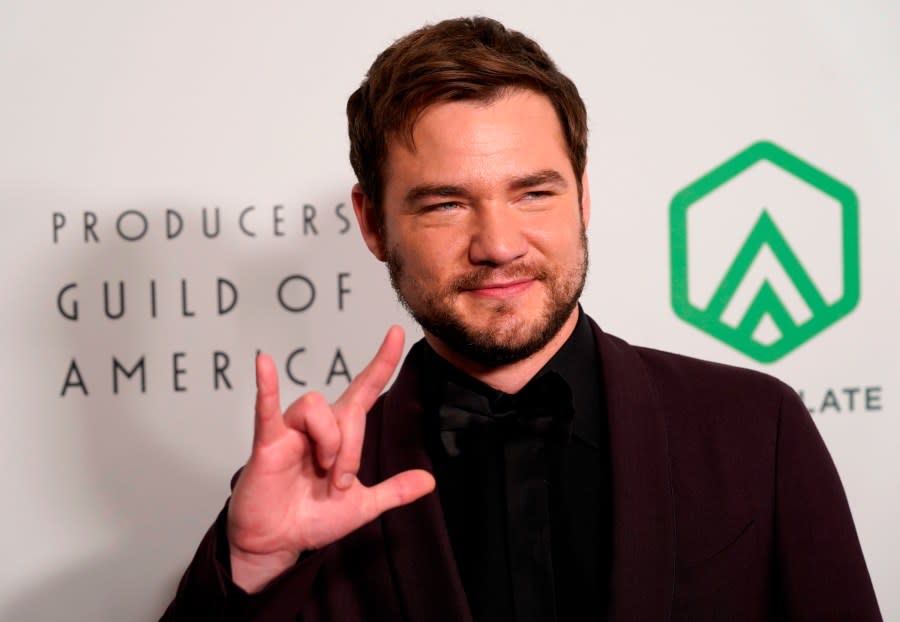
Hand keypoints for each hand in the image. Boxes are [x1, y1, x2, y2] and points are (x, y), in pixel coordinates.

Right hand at [227, 326, 434, 592]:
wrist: (278, 544)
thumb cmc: (312, 518)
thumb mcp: (364, 506)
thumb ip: (395, 491)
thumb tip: (430, 481)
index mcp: (340, 434)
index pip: (365, 389)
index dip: (382, 362)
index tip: (397, 333)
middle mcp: (316, 425)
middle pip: (348, 409)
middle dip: (352, 448)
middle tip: (340, 482)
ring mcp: (290, 430)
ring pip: (316, 405)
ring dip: (327, 440)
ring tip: (320, 470)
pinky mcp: (267, 443)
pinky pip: (266, 408)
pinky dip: (267, 386)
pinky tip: (265, 364)